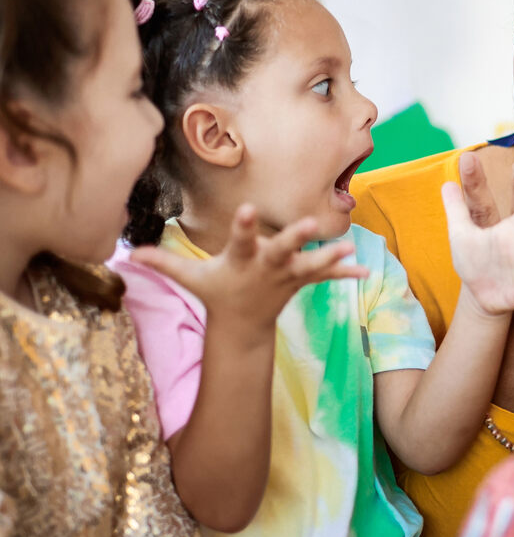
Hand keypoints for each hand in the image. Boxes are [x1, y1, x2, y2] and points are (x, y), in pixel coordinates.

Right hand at [130, 205, 365, 333]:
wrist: (244, 327)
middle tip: (310, 225)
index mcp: (240, 261)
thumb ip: (164, 264)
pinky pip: (325, 278)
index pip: (240, 240)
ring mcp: (287, 277)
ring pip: (310, 266)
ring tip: (348, 248)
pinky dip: (343, 273)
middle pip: (281, 251)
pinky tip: (364, 270)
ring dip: (328, 258)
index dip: (242, 226)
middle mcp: (266, 268)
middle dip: (295, 239)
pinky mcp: (301, 283)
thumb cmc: (218, 293)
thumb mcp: (190, 280)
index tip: (246, 209)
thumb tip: (127, 255)